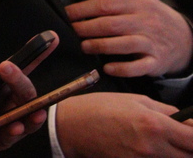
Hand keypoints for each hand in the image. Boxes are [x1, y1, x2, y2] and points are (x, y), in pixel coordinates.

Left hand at [0, 33, 58, 155]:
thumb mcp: (4, 75)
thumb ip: (28, 60)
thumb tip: (52, 36)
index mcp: (19, 101)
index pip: (26, 91)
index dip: (19, 80)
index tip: (7, 66)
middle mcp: (15, 120)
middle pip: (27, 118)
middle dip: (33, 116)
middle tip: (35, 112)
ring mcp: (0, 133)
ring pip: (11, 136)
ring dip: (13, 132)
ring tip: (14, 127)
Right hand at [56, 92, 192, 156]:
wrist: (72, 125)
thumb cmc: (101, 108)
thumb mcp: (136, 100)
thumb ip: (166, 112)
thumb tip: (186, 121)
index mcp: (155, 124)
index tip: (191, 132)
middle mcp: (153, 146)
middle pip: (189, 155)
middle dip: (189, 147)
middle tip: (181, 138)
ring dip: (176, 153)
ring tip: (167, 143)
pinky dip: (160, 157)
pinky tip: (150, 148)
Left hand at [66, 0, 192, 76]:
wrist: (186, 38)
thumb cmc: (153, 19)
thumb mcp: (138, 2)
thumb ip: (115, 4)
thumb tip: (81, 9)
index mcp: (138, 3)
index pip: (104, 5)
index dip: (82, 10)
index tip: (66, 15)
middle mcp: (145, 22)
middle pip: (110, 24)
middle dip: (86, 28)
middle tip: (71, 32)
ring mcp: (151, 42)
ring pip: (122, 44)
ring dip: (100, 46)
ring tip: (85, 46)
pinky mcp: (156, 62)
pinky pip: (137, 67)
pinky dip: (121, 68)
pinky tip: (107, 68)